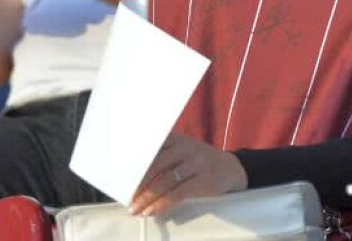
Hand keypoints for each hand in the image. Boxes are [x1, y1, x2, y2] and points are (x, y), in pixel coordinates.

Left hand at [130, 134, 247, 216]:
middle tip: (126, 197)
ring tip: (135, 209)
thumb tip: (132, 176)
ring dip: (146, 198)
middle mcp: (185, 148)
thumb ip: (162, 156)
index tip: (120, 177)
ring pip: (164, 182)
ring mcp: (196, 163)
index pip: (150, 149)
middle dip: (138, 184)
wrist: (231, 168)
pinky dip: (161, 204)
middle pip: (155, 166)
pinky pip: (177, 194)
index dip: (134, 164)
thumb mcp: (182, 151)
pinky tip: (151, 211)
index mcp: (175, 139)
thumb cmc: (198, 162)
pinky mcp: (203, 180)